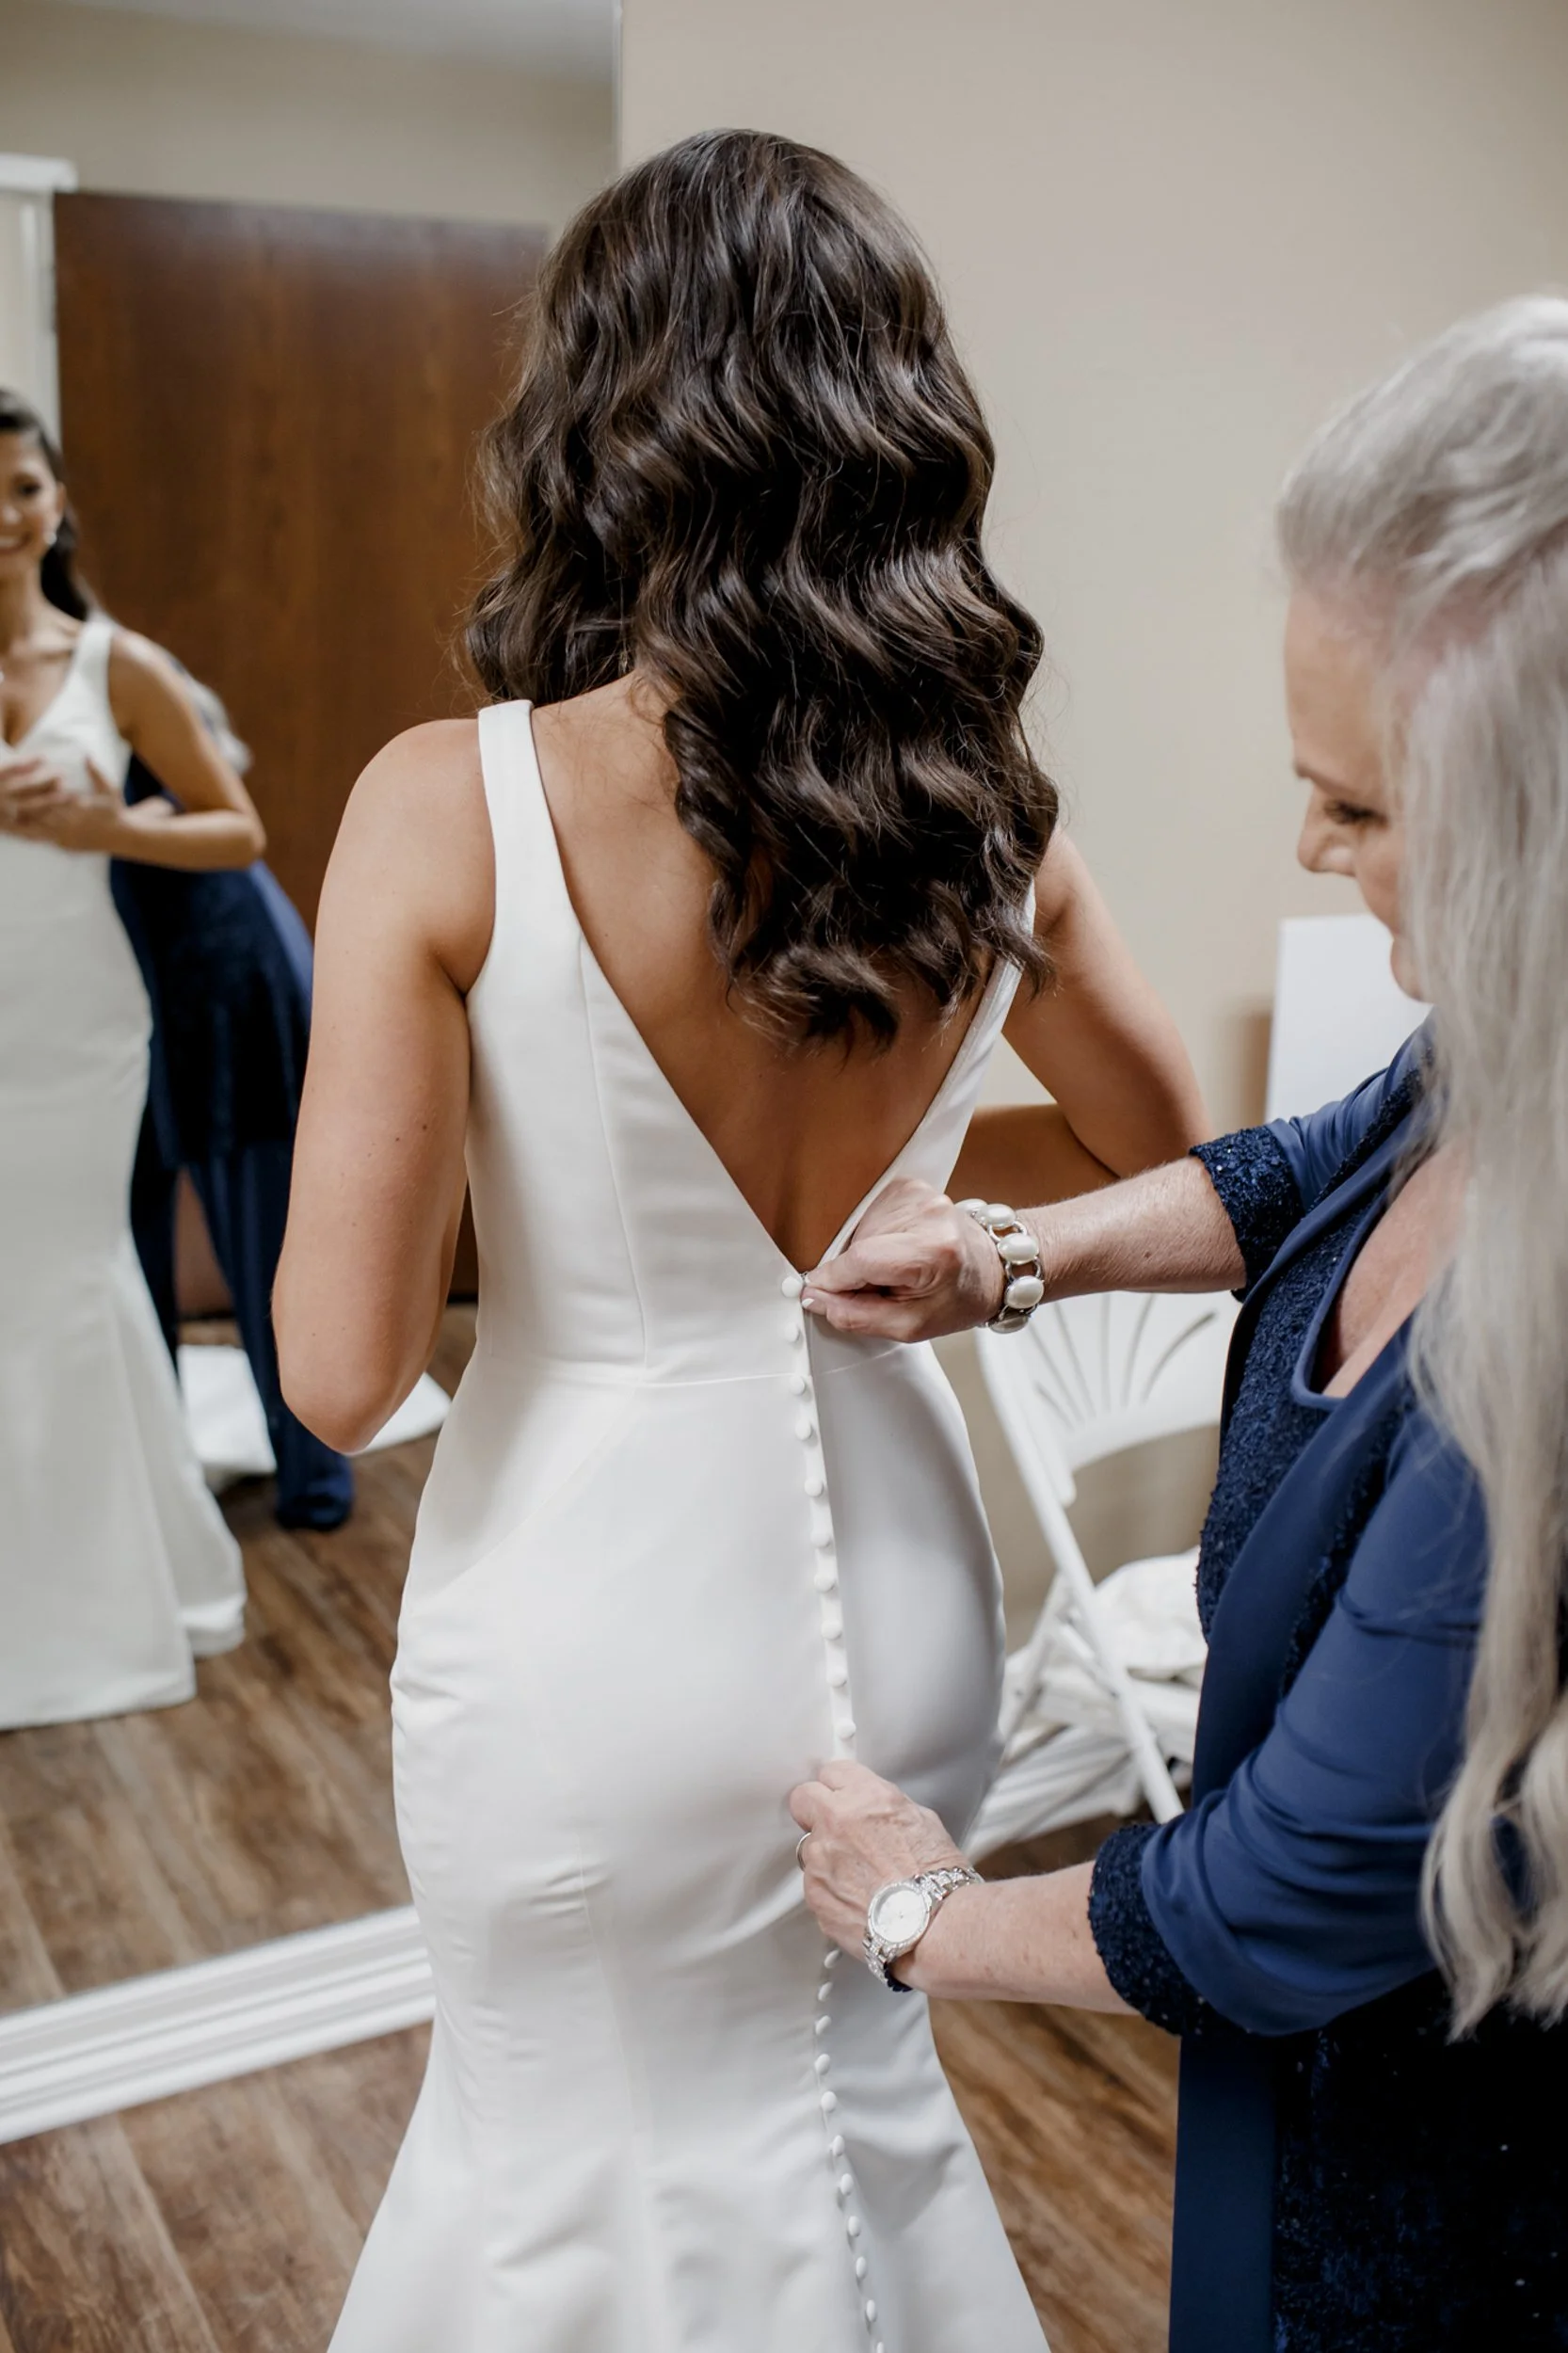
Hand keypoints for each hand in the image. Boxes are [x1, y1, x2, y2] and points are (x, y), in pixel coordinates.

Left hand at [0, 757, 126, 852]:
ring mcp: (65, 838)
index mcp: (76, 809)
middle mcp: (68, 825)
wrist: (124, 837)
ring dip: (20, 824)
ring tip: (5, 820)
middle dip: (20, 809)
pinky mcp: (65, 847)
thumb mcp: (109, 788)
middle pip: (37, 816)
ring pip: (37, 831)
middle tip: (5, 804)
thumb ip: (96, 772)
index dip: (33, 793)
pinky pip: (44, 841)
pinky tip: (19, 832)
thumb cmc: (116, 810)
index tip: (18, 787)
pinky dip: (30, 835)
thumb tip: (86, 755)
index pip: (49, 800)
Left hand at [789, 1760, 972, 1981]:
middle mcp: (836, 1822)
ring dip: (827, 1856)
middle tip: (835, 1825)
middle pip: (804, 1799)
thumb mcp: (922, 1820)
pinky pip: (814, 1883)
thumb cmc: (936, 1880)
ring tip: (861, 1877)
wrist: (932, 1926)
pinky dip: (831, 1889)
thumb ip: (884, 1808)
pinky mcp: (814, 1893)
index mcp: (865, 1797)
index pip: (832, 1771)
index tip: (840, 1794)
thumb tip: (872, 1810)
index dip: (838, 1786)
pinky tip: (859, 1898)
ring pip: (809, 1847)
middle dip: (816, 1809)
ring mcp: (820, 1859)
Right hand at [800, 1178, 1011, 1340]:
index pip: (859, 1261)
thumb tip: (815, 1297)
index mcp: (933, 1251)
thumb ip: (857, 1316)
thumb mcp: (910, 1327)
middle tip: (880, 1289)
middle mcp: (927, 1213)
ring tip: (894, 1269)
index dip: (832, 1281)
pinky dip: (872, 1237)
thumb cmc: (956, 1300)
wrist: (991, 1269)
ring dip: (865, 1254)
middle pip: (856, 1246)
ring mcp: (918, 1194)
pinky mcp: (908, 1186)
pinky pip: (867, 1215)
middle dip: (855, 1273)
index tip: (817, 1295)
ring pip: (857, 1231)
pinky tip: (895, 1247)